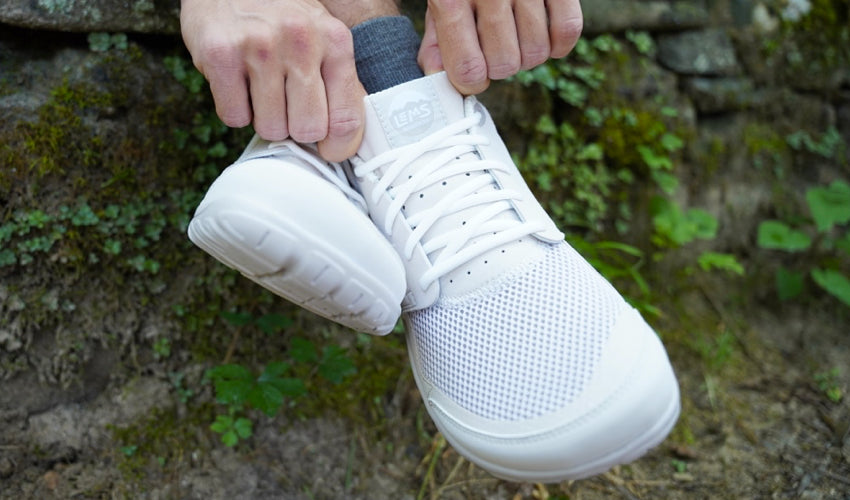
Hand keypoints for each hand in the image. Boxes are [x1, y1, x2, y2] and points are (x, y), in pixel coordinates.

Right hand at [180, 0, 364, 160]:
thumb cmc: (280, 17)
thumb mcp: (321, 37)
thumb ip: (339, 83)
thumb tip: (343, 144)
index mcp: (335, 40)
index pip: (347, 119)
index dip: (336, 145)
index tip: (327, 148)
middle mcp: (301, 40)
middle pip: (307, 130)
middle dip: (294, 127)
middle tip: (285, 103)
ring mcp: (260, 45)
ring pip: (270, 128)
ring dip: (263, 117)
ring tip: (260, 86)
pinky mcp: (221, 53)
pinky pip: (234, 117)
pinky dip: (234, 108)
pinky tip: (237, 81)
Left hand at [417, 0, 582, 94]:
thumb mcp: (443, 0)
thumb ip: (438, 42)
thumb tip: (442, 80)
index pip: (467, 69)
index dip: (471, 81)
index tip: (472, 70)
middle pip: (505, 65)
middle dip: (500, 64)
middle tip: (495, 43)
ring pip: (535, 53)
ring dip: (527, 52)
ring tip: (516, 30)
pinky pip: (568, 30)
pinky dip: (558, 41)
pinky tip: (543, 29)